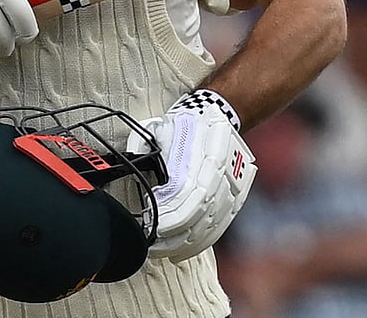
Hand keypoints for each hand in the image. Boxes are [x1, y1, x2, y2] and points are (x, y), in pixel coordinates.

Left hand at [127, 88, 256, 261]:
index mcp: (201, 157)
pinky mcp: (237, 196)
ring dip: (187, 243)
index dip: (168, 218)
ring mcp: (232, 187)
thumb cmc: (185, 123)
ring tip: (165, 251)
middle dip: (173, 237)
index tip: (150, 226)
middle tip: (152, 245)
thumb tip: (129, 161)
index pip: (186, 198)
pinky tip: (188, 248)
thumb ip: (142, 147)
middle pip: (198, 217)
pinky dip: (204, 240)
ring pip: (211, 225)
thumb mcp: (159, 128)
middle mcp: (220, 174)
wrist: (218, 114)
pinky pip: (222, 225)